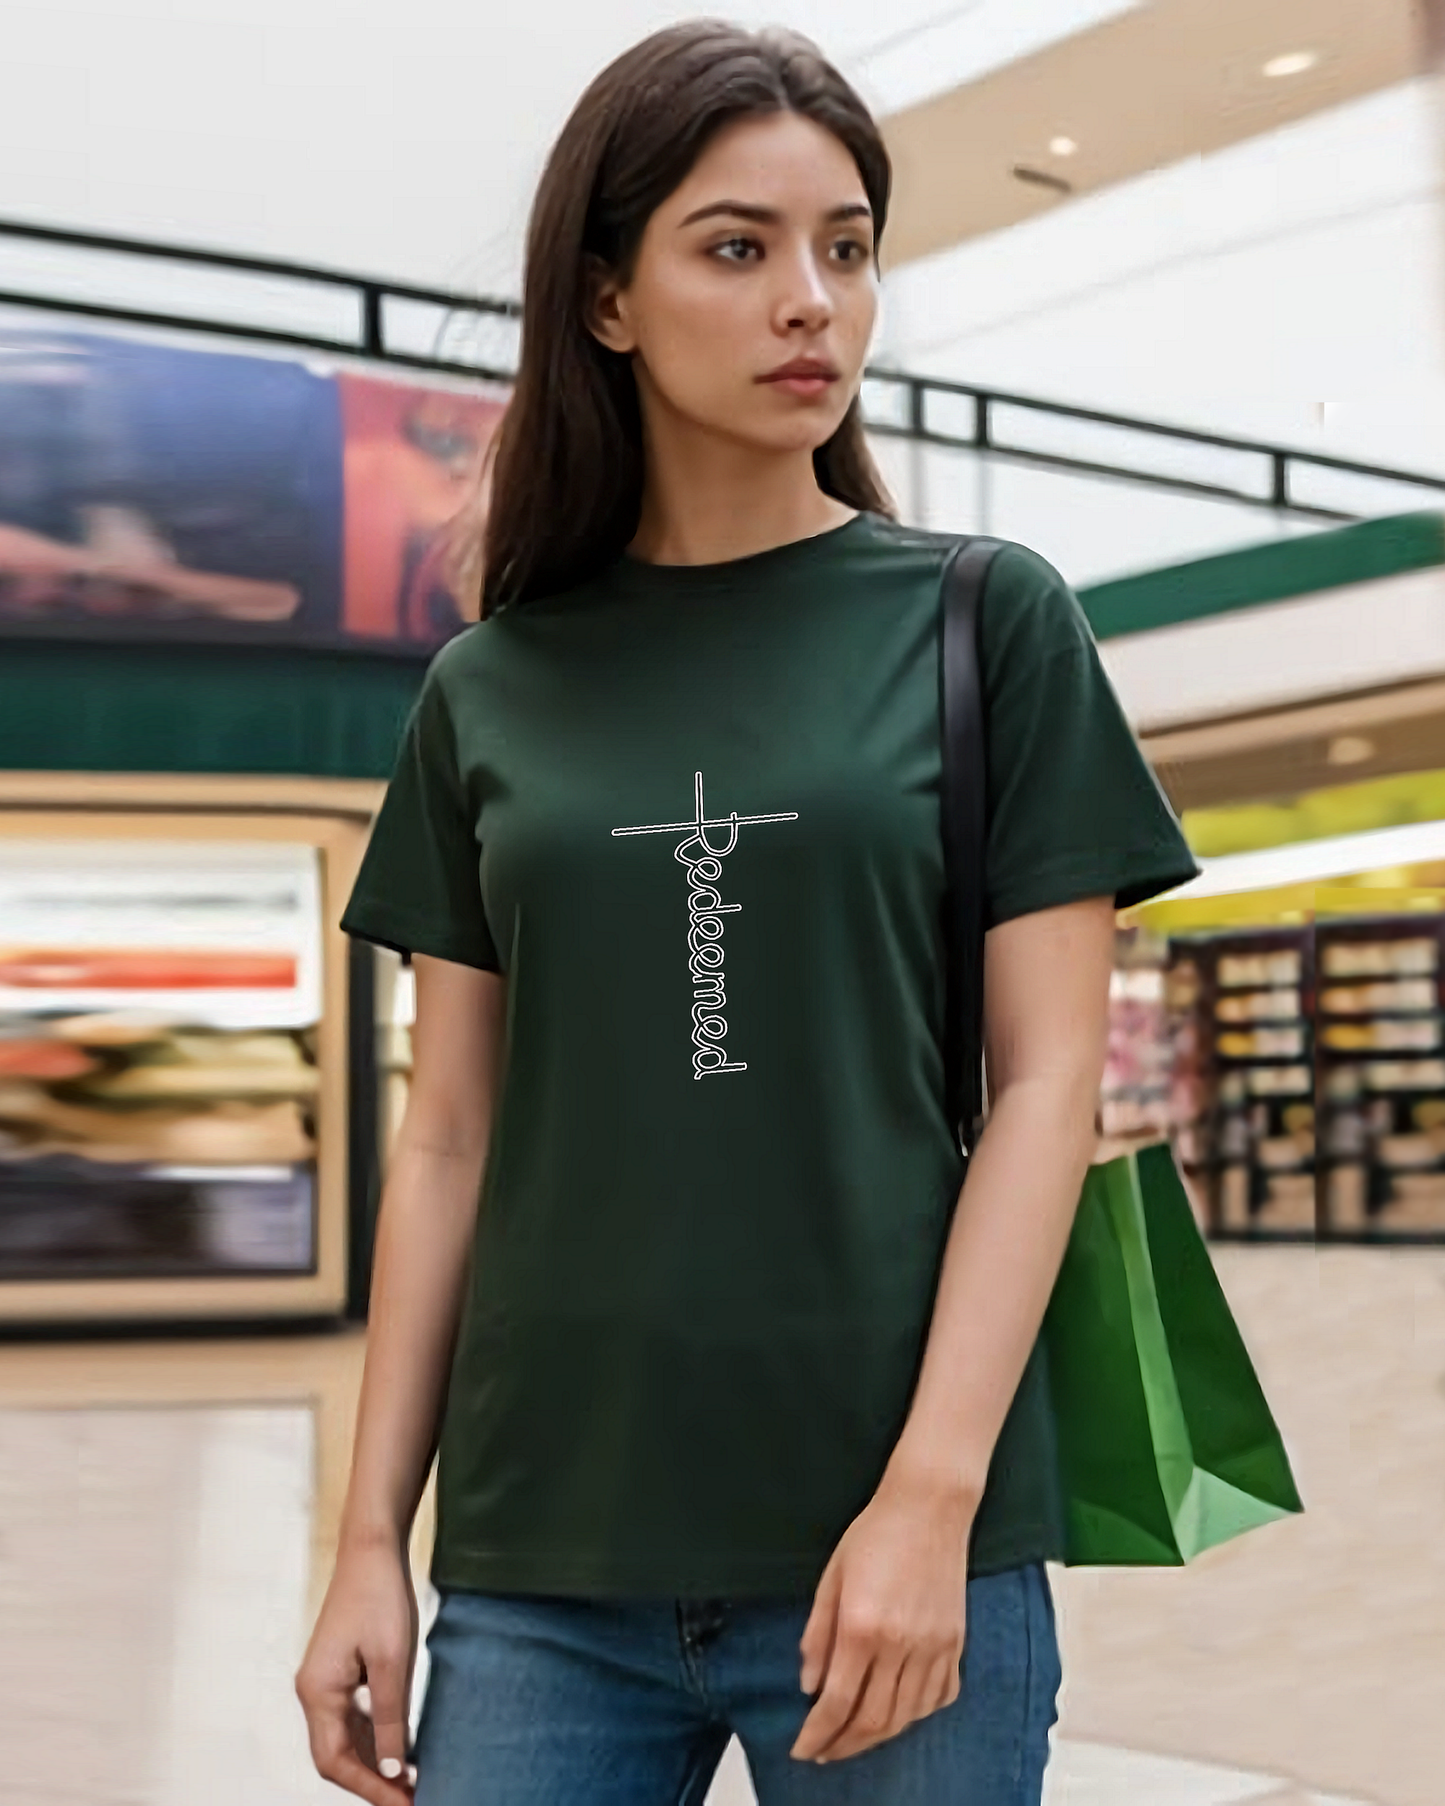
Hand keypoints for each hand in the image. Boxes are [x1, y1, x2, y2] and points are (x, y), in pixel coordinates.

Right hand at [295, 1537, 419, 1803]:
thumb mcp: (393, 1662)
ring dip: (375, 1762)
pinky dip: (375, 1737)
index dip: (368, 1789)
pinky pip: (352, 1717)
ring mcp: (324, 1681)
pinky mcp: (339, 1671)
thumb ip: (391, 1720)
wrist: (372, 1547)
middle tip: (413, 1799)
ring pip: (345, 1739)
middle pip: (336, 1756)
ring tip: (412, 1782)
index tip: (404, 1805)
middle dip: (372, 1782)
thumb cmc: (382, 1597)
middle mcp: (313, 1691)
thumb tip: (393, 1773)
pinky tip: (404, 1746)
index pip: (334, 1763)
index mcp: (317, 1692)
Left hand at [791, 1468, 975, 1765]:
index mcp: (862, 1626)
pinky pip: (937, 1698)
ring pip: (905, 1717)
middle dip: (843, 1745)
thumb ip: (817, 1635)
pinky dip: (915, 1717)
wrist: (929, 1507)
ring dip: (876, 1737)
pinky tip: (897, 1715)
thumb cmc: (875, 1534)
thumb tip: (809, 1685)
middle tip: (824, 1751)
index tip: (802, 1749)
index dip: (817, 1733)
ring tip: (854, 1740)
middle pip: (871, 1719)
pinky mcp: (955, 1643)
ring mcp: (933, 1646)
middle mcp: (900, 1644)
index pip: (836, 1702)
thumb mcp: (831, 1577)